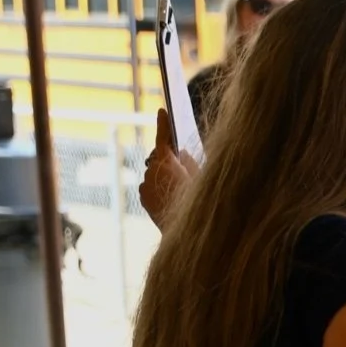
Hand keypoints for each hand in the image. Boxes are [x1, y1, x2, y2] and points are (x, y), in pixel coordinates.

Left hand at [138, 107, 196, 229]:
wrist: (187, 234)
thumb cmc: (198, 204)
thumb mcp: (201, 180)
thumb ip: (190, 162)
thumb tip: (183, 155)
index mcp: (166, 163)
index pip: (163, 138)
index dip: (164, 124)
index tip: (162, 111)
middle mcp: (151, 172)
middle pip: (160, 158)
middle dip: (170, 159)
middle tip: (184, 166)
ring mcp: (145, 186)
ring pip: (156, 174)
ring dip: (165, 177)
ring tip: (181, 190)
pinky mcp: (144, 199)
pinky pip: (152, 188)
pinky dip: (160, 189)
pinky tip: (173, 200)